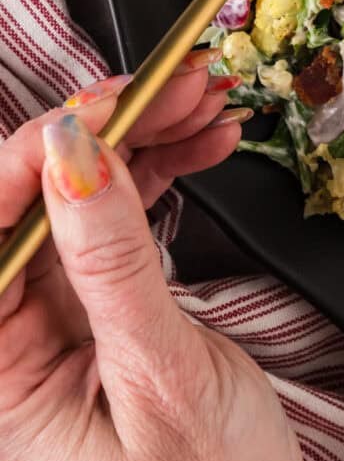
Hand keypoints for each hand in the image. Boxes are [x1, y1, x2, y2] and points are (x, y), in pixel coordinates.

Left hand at [0, 56, 305, 460]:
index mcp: (0, 369)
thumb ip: (114, 263)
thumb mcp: (161, 376)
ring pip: (83, 192)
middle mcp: (18, 337)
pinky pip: (121, 215)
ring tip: (206, 98)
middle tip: (178, 84)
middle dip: (102, 127)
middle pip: (36, 197)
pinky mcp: (106, 306)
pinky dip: (164, 170)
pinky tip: (204, 141)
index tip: (108, 105)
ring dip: (142, 136)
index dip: (37, 152)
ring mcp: (61, 317)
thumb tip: (71, 155)